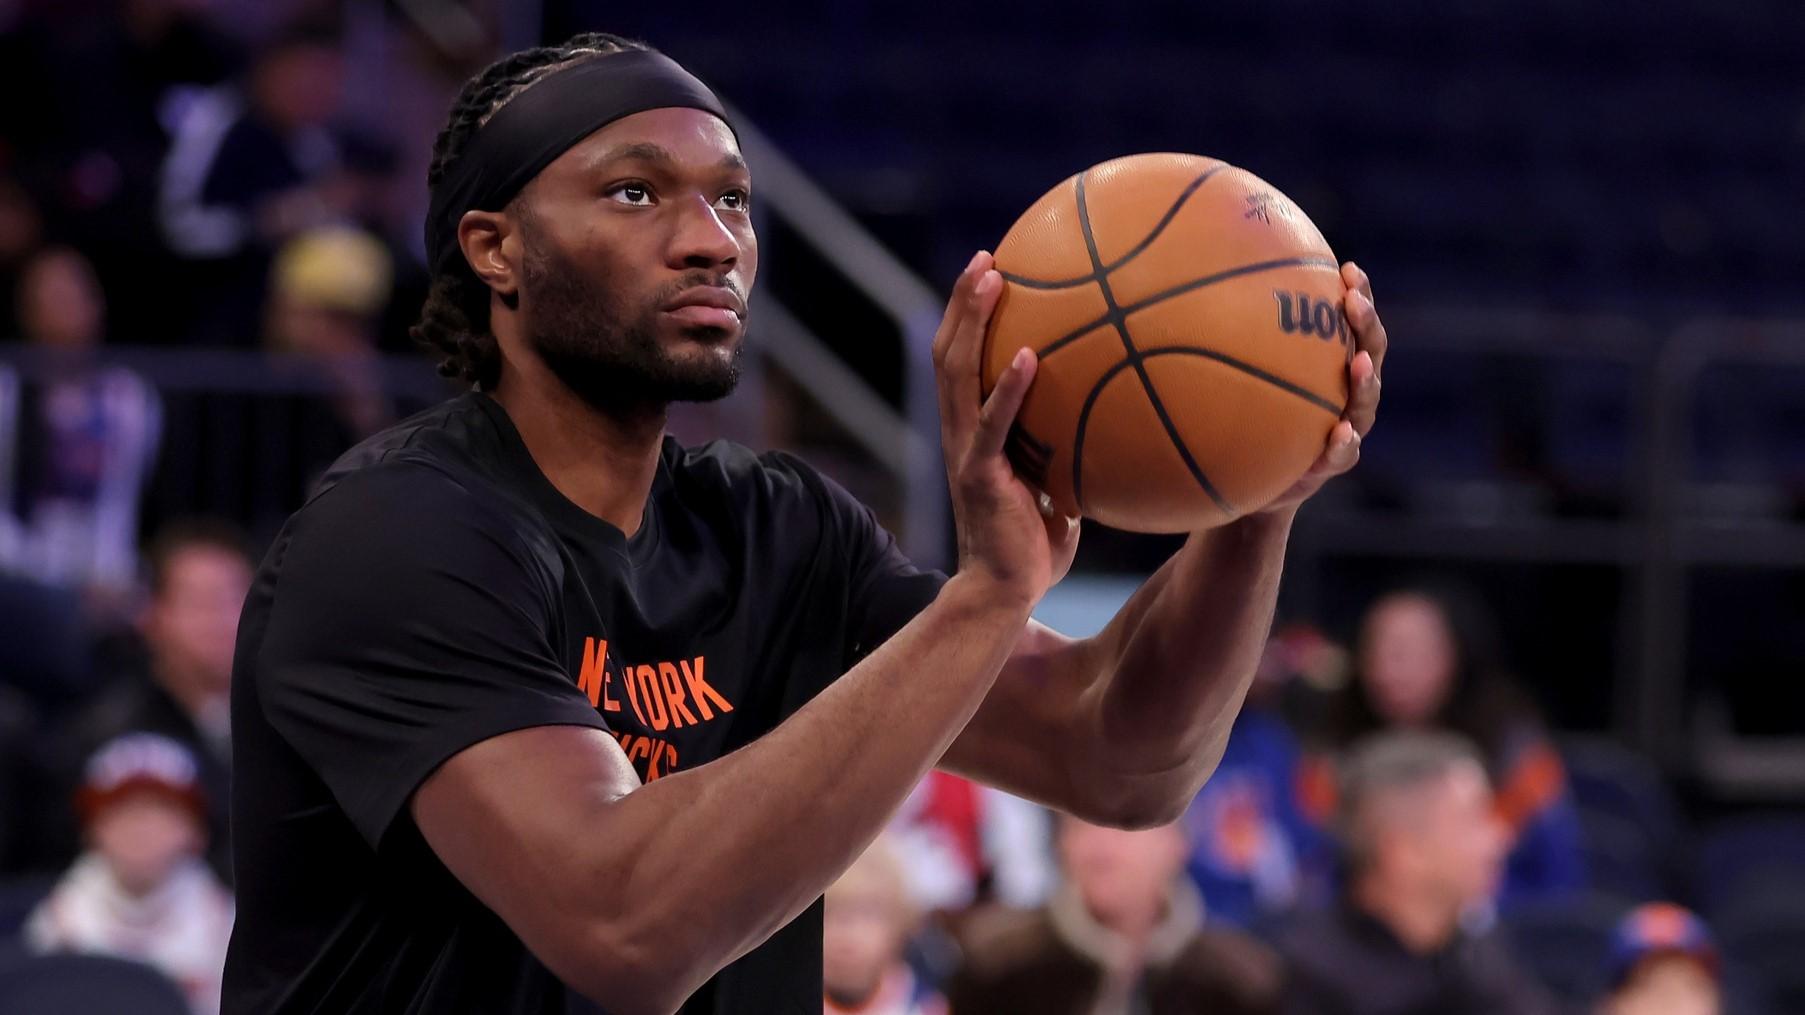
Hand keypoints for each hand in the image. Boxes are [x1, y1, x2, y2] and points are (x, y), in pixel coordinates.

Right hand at [933, 251, 1080, 607]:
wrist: (1003, 594)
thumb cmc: (1035, 548)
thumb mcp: (1059, 487)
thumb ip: (1071, 454)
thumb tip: (1119, 426)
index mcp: (973, 434)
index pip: (960, 364)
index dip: (967, 319)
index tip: (990, 274)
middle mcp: (961, 435)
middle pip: (949, 354)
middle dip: (962, 302)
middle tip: (984, 258)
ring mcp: (967, 452)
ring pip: (956, 374)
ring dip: (971, 321)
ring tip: (992, 278)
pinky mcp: (981, 476)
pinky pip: (993, 425)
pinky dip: (1006, 388)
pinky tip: (1026, 355)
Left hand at [1258, 261, 1386, 515]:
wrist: (1251, 479)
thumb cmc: (1245, 416)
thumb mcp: (1236, 375)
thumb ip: (1233, 339)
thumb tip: (1197, 288)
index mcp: (1331, 362)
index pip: (1353, 322)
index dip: (1358, 295)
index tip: (1349, 269)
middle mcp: (1345, 390)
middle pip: (1369, 352)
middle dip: (1366, 326)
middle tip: (1354, 303)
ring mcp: (1345, 425)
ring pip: (1365, 402)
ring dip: (1365, 381)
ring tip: (1358, 364)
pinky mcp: (1331, 462)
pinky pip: (1343, 453)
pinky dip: (1343, 444)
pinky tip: (1339, 434)